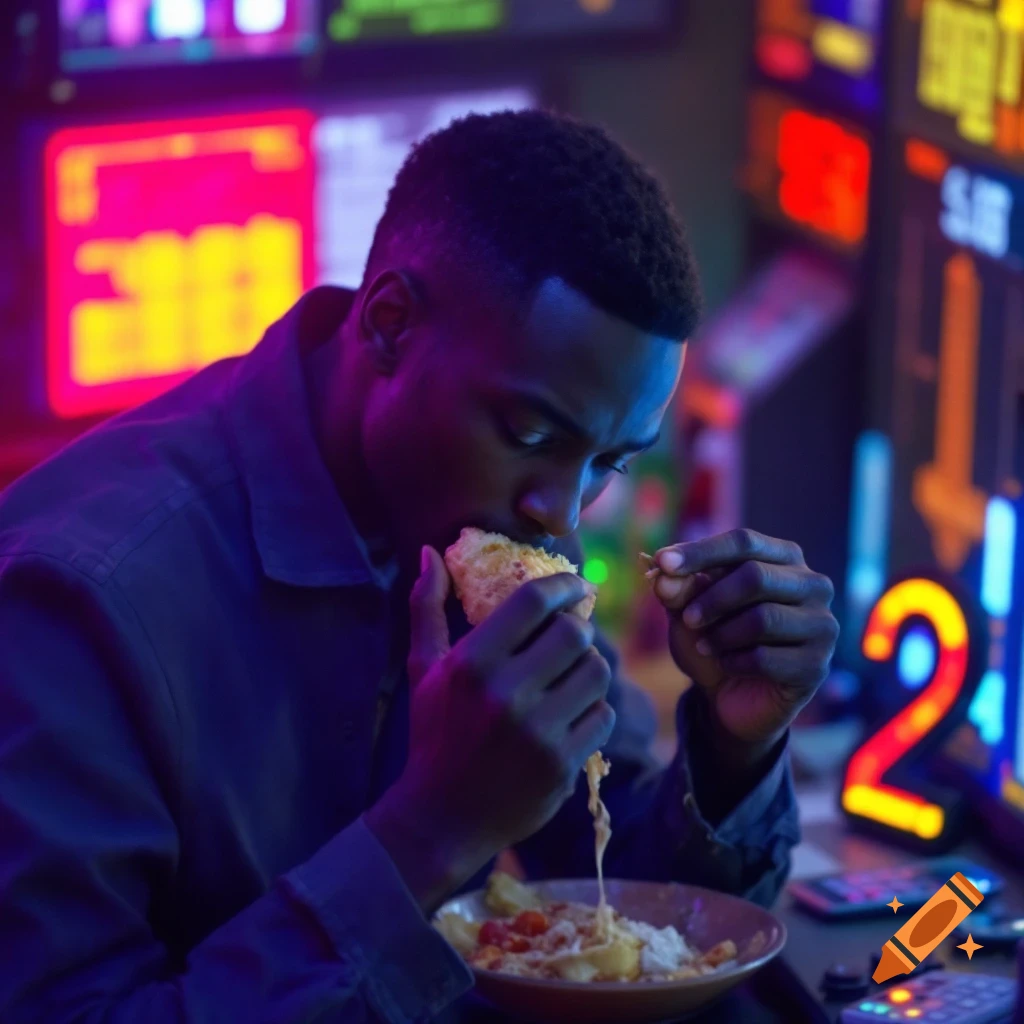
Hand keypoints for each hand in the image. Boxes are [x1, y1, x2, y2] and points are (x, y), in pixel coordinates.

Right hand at [366, 546, 614, 911]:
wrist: (441, 818)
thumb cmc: (433, 733)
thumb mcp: (422, 670)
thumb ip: (427, 607)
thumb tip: (430, 553)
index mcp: (471, 664)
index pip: (534, 601)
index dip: (564, 585)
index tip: (575, 586)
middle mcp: (506, 694)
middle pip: (575, 633)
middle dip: (579, 628)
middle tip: (571, 635)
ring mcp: (538, 732)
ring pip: (598, 672)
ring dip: (590, 668)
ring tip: (571, 675)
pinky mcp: (562, 765)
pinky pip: (603, 715)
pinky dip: (594, 710)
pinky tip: (571, 714)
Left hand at [652, 529, 837, 748]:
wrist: (731, 695)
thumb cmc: (714, 637)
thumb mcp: (687, 609)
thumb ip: (677, 588)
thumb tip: (663, 574)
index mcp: (783, 558)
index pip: (744, 542)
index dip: (701, 551)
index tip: (663, 562)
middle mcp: (812, 585)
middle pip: (756, 577)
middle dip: (712, 599)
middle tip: (687, 619)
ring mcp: (821, 625)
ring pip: (763, 619)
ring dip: (721, 635)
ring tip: (706, 645)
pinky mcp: (816, 665)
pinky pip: (766, 658)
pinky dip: (734, 662)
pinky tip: (727, 665)